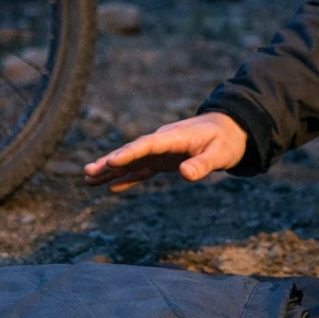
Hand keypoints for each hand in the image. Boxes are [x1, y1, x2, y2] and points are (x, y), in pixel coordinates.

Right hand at [83, 112, 248, 193]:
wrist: (230, 130)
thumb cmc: (226, 141)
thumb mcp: (220, 154)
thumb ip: (202, 164)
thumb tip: (186, 175)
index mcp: (174, 137)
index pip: (148, 145)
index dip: (129, 153)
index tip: (111, 161)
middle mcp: (162, 142)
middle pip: (132, 152)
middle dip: (110, 162)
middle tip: (88, 172)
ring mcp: (160, 151)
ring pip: (132, 161)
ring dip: (111, 170)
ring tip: (88, 179)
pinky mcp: (163, 160)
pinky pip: (141, 169)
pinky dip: (126, 178)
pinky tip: (110, 187)